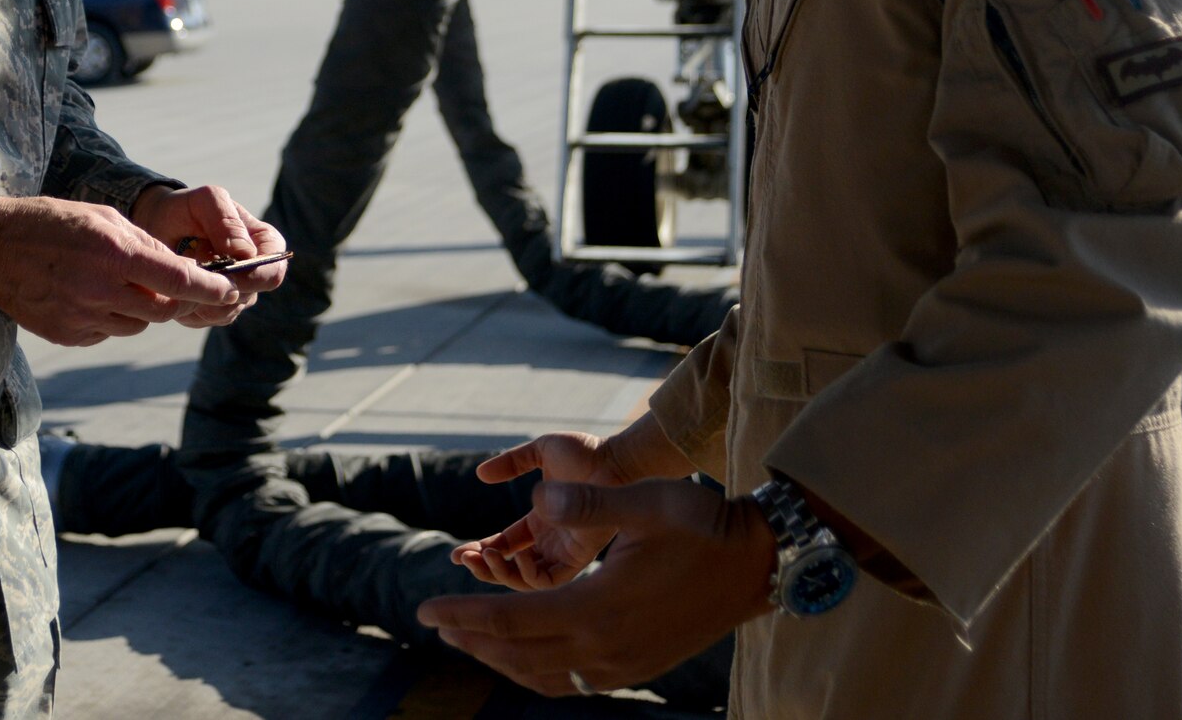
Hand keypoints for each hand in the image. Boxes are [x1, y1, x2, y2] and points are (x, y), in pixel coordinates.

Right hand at [0, 194, 241, 345]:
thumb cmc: (52, 223)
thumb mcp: (104, 218)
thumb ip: (145, 245)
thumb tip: (182, 269)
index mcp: (116, 254)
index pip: (181, 281)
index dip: (211, 290)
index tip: (228, 292)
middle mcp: (102, 290)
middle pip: (165, 311)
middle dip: (178, 301)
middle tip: (178, 287)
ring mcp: (83, 317)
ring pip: (138, 325)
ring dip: (143, 309)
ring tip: (119, 283)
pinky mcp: (68, 335)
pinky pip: (108, 332)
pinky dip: (112, 318)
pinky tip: (91, 295)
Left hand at [130, 184, 287, 326]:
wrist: (157, 224)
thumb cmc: (186, 208)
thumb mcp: (205, 201)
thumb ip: (226, 220)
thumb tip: (246, 253)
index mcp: (264, 244)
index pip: (273, 271)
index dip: (253, 276)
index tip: (223, 271)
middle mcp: (254, 272)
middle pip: (250, 296)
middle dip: (220, 290)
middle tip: (190, 274)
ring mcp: (234, 292)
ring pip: (226, 311)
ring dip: (200, 299)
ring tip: (177, 276)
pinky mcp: (210, 308)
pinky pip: (204, 320)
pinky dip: (187, 308)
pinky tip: (173, 288)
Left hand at [420, 478, 776, 695]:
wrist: (756, 565)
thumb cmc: (702, 524)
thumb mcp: (647, 502)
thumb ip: (589, 505)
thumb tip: (538, 500)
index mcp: (598, 607)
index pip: (511, 620)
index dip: (464, 614)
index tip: (424, 609)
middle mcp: (604, 646)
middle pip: (517, 654)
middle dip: (470, 638)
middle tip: (434, 622)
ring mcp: (621, 664)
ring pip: (541, 675)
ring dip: (498, 658)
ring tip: (468, 637)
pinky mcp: (635, 667)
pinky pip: (569, 682)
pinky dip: (534, 671)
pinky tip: (523, 654)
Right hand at [451, 432, 627, 590]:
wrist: (618, 460)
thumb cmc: (587, 453)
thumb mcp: (540, 452)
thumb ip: (512, 462)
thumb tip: (481, 474)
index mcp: (543, 520)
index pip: (506, 545)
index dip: (482, 551)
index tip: (457, 553)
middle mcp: (553, 541)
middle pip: (512, 568)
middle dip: (484, 568)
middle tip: (463, 559)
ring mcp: (566, 552)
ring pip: (527, 581)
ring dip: (501, 574)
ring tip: (484, 556)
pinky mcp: (580, 559)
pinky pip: (550, 582)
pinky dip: (527, 577)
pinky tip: (515, 557)